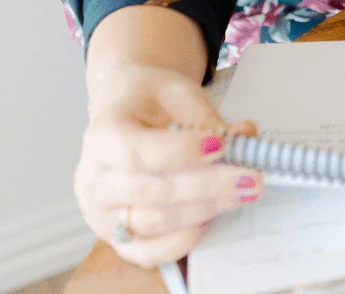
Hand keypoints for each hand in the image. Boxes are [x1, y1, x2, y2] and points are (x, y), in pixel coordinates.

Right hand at [75, 63, 260, 266]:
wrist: (124, 111)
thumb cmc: (148, 101)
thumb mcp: (178, 93)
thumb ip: (210, 119)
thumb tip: (244, 138)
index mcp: (102, 135)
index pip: (136, 152)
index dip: (181, 152)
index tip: (220, 145)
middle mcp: (94, 179)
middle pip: (154, 191)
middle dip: (210, 184)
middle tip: (250, 175)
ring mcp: (102, 215)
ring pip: (157, 222)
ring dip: (207, 208)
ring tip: (243, 191)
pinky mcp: (116, 238)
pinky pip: (149, 252)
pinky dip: (183, 239)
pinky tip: (211, 218)